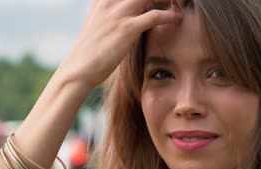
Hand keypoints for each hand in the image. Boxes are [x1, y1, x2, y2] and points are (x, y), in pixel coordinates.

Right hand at [57, 0, 181, 90]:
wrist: (80, 69)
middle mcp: (110, 1)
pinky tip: (177, 19)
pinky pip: (155, 16)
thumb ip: (116, 13)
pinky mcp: (126, 28)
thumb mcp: (100, 24)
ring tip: (181, 4)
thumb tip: (137, 10)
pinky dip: (170, 16)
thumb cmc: (93, 51)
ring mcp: (118, 13)